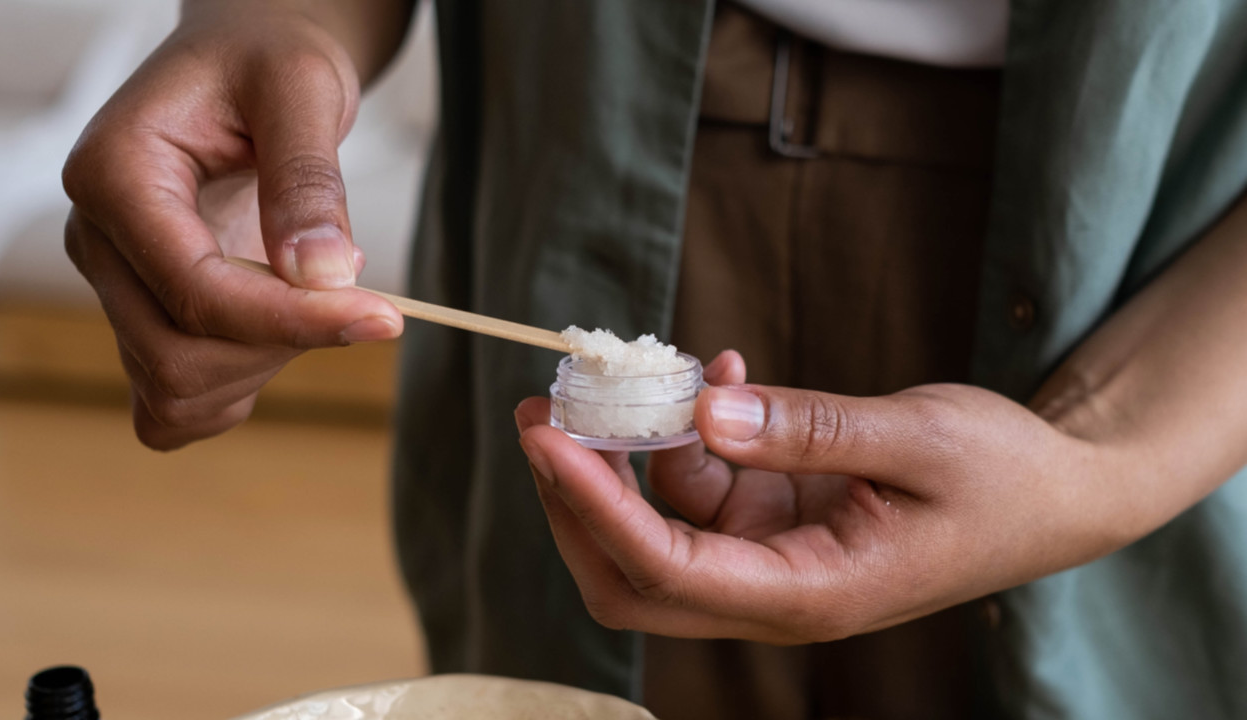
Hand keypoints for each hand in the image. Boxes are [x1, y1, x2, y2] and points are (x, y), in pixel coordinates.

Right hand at [62, 2, 402, 449]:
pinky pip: (168, 404)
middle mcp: (99, 239)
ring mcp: (118, 283)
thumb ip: (308, 181)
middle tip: (353, 289)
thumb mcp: (302, 90)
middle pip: (179, 356)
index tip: (386, 317)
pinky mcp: (144, 313)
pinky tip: (281, 338)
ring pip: (177, 388)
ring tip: (314, 293)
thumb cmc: (269, 58)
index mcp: (115, 175)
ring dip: (266, 366)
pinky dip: (233, 392)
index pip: (198, 292)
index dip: (296, 322)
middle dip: (284, 343)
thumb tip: (322, 275)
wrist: (251, 60)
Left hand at [516, 351, 1136, 643]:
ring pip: (657, 524)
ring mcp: (769, 558)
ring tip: (649, 366)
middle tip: (545, 415)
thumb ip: (808, 428)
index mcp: (809, 594)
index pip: (665, 569)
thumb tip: (701, 412)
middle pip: (631, 576)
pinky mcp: (773, 522)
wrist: (1056, 491)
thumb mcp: (914, 437)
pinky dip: (689, 432)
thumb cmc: (1003, 475)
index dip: (593, 508)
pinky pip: (700, 485)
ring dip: (632, 450)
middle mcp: (775, 590)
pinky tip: (717, 373)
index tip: (547, 439)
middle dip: (577, 501)